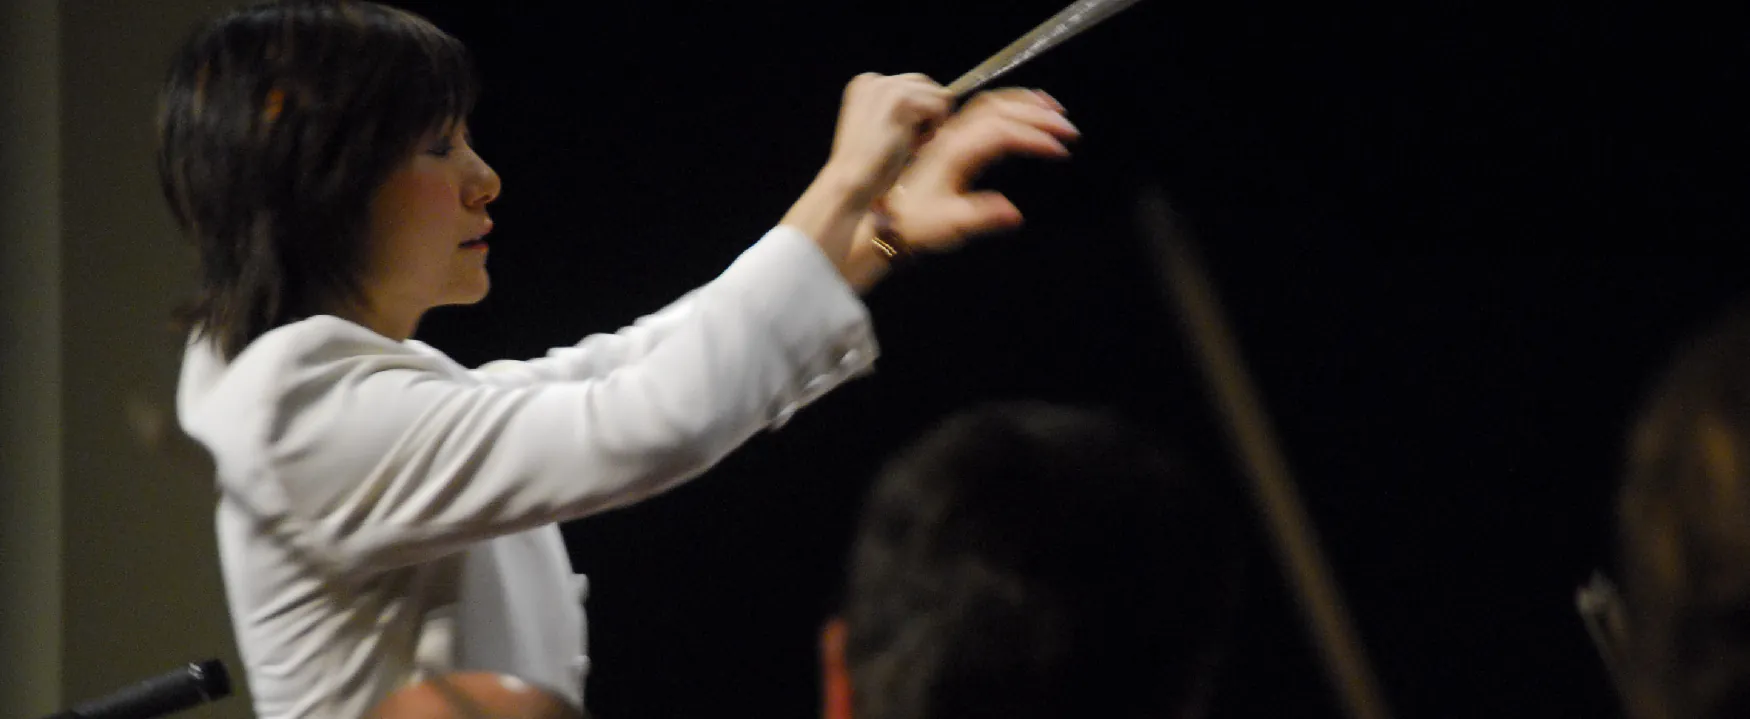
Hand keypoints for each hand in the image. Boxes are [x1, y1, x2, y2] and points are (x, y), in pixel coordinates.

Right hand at [820, 73, 953, 204]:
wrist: (853, 181)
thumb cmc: (872, 165)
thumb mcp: (888, 128)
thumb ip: (911, 108)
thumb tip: (949, 94)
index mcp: (866, 84)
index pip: (913, 84)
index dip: (920, 112)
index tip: (903, 136)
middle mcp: (874, 80)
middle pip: (926, 85)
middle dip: (930, 113)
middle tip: (915, 141)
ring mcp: (885, 87)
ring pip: (936, 96)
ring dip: (932, 124)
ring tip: (913, 145)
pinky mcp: (898, 100)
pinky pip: (938, 107)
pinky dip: (933, 130)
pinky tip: (914, 145)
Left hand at [882, 88, 1077, 251]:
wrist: (888, 219)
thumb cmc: (918, 223)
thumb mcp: (950, 224)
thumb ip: (982, 216)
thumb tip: (1014, 213)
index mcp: (955, 152)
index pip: (1002, 132)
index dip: (1033, 136)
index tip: (1060, 150)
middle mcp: (954, 135)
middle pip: (1001, 109)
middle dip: (1038, 115)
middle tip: (1069, 128)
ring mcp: (952, 133)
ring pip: (993, 103)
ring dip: (1026, 103)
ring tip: (1056, 110)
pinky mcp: (952, 136)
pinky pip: (985, 109)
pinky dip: (1011, 104)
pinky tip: (1027, 112)